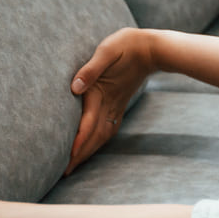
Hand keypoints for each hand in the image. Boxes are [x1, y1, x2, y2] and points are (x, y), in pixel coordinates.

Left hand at [65, 27, 156, 175]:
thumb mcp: (107, 51)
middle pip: (94, 136)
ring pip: (102, 135)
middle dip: (81, 155)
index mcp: (102, 92)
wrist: (152, 49)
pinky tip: (93, 146)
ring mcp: (116, 105)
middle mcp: (109, 103)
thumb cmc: (127, 45)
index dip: (78, 142)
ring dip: (89, 151)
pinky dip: (99, 141)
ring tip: (76, 164)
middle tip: (66, 172)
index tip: (68, 158)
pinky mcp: (119, 103)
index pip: (88, 124)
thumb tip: (74, 87)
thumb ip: (90, 69)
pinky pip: (109, 128)